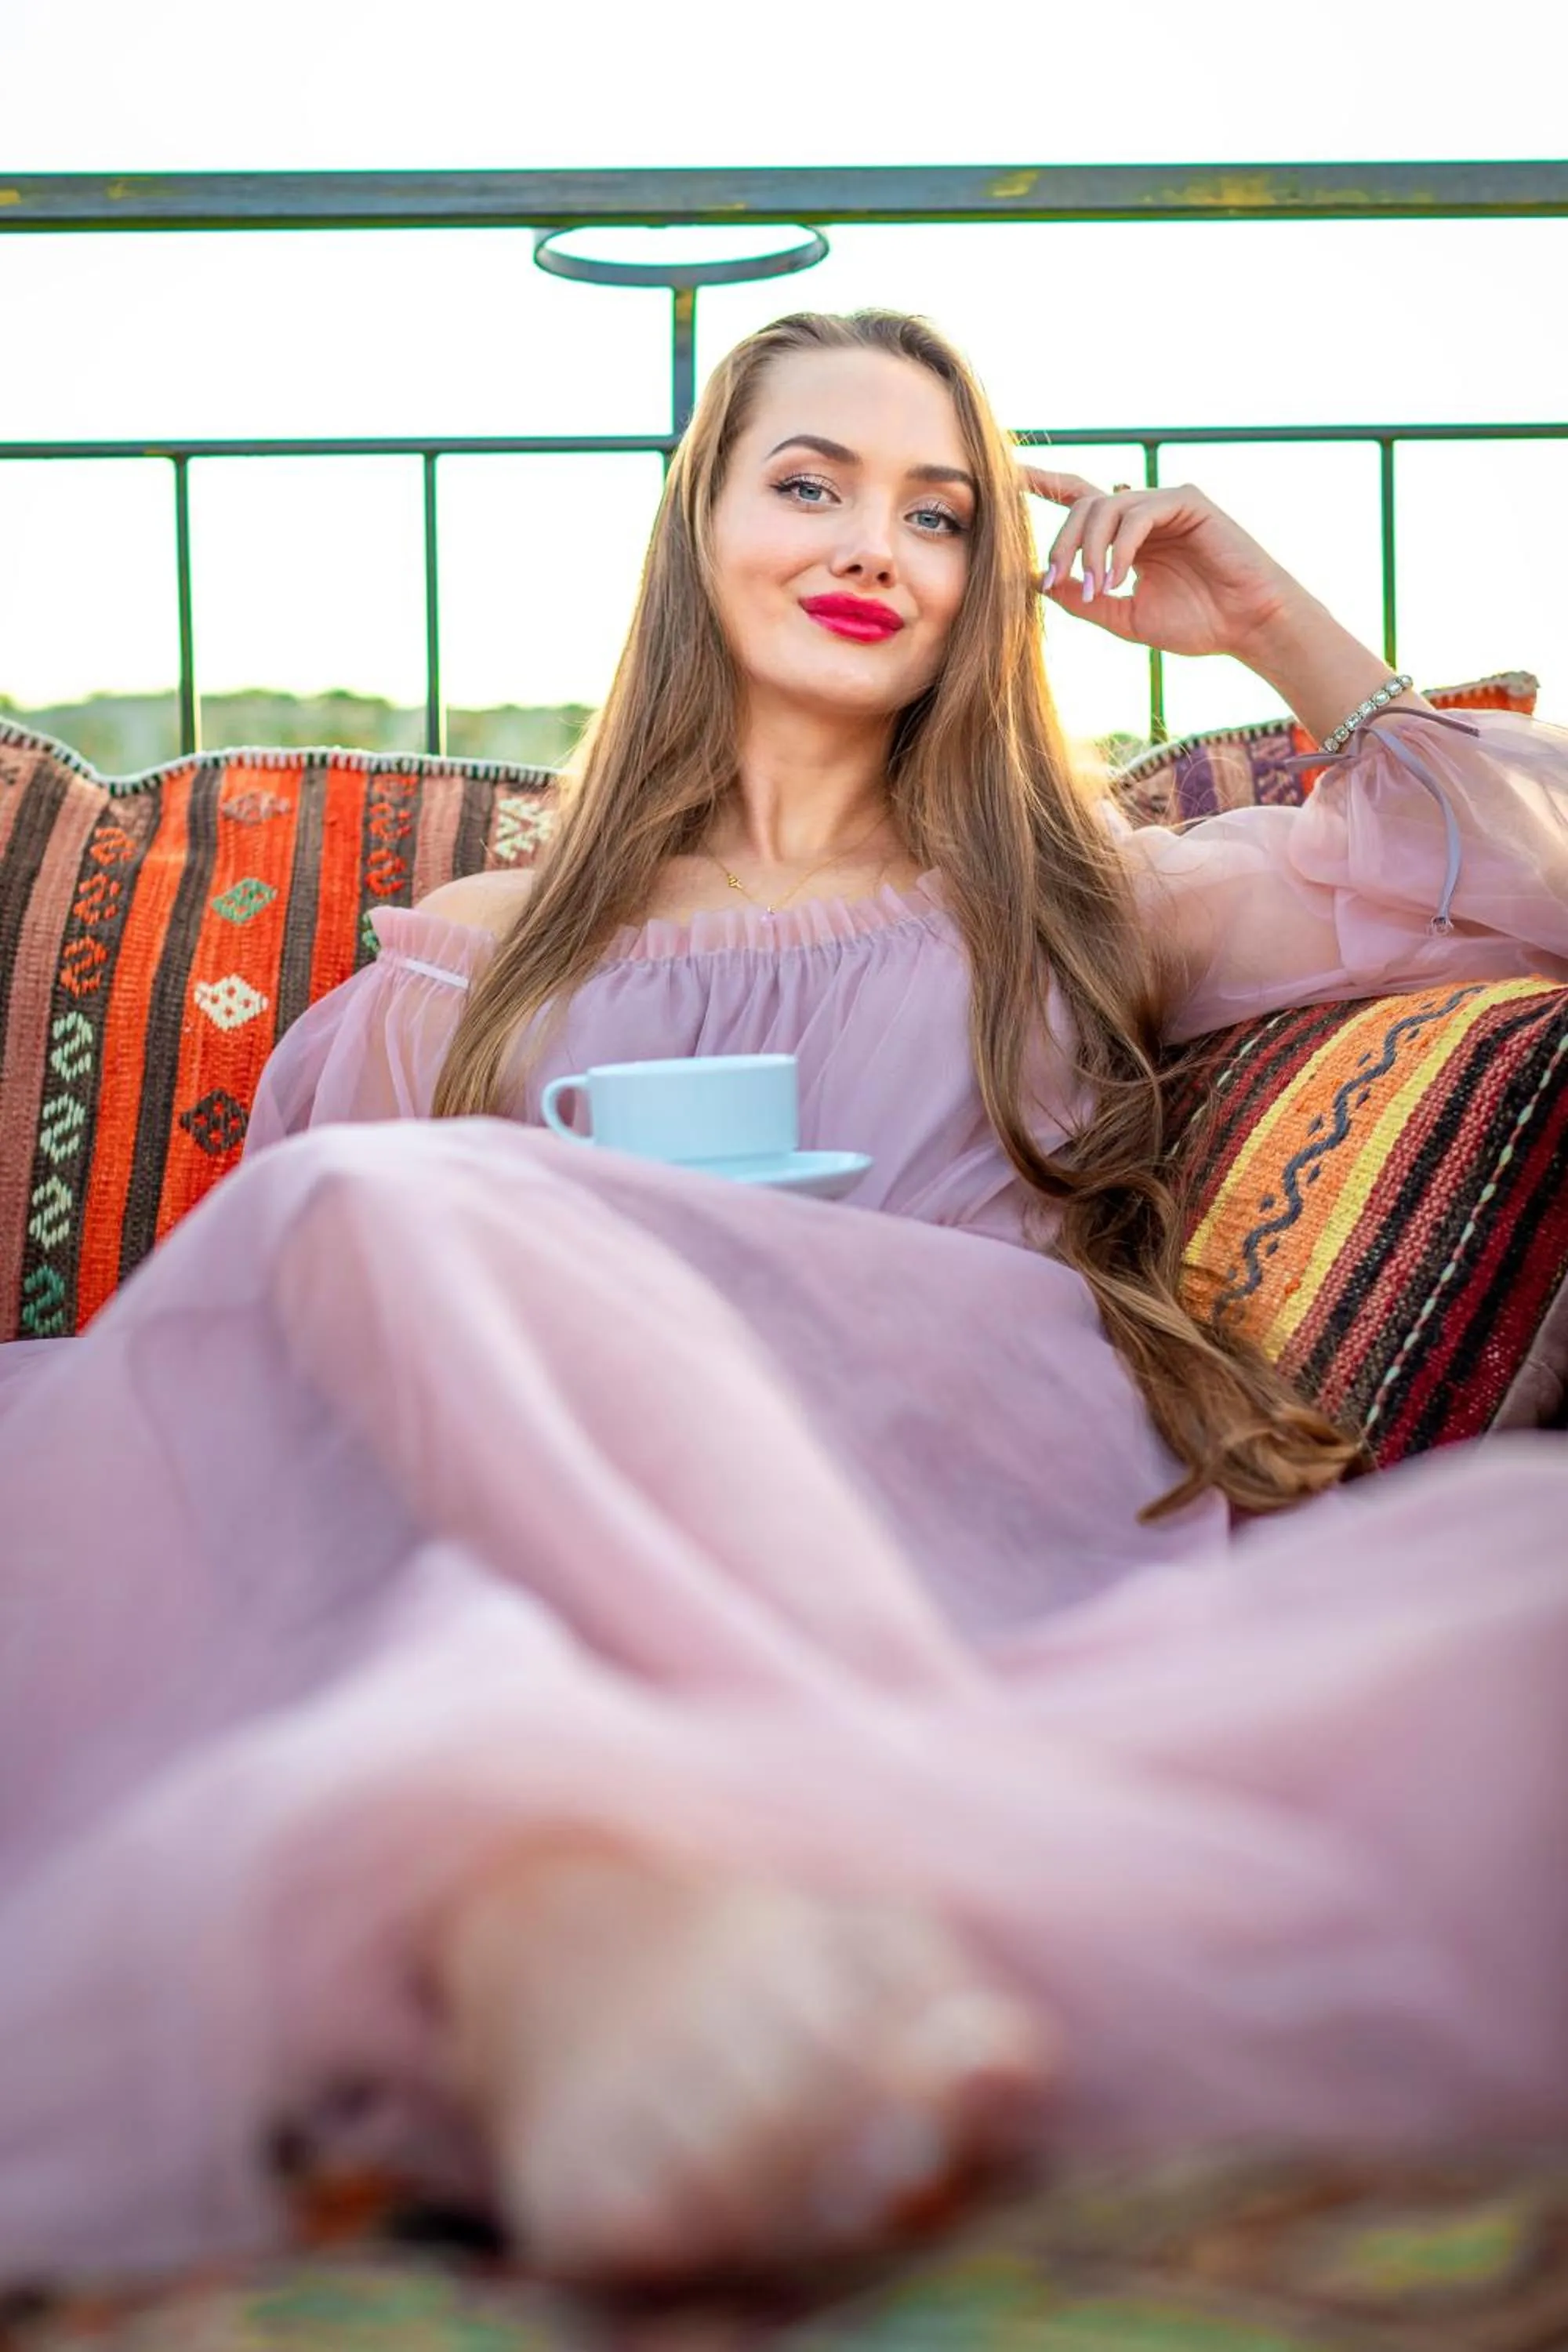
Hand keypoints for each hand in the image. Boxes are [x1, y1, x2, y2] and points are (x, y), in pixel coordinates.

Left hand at [1018, 468, 1305, 661]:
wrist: (1247, 627)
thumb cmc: (1196, 622)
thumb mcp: (1125, 616)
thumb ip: (1084, 599)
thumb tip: (1038, 582)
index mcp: (1126, 536)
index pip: (1077, 500)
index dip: (1041, 484)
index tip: (1005, 477)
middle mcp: (1143, 512)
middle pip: (1082, 506)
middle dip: (1062, 544)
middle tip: (1056, 579)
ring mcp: (1166, 502)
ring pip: (1105, 508)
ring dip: (1091, 551)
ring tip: (1099, 589)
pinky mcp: (1189, 501)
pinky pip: (1138, 514)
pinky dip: (1120, 547)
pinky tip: (1119, 577)